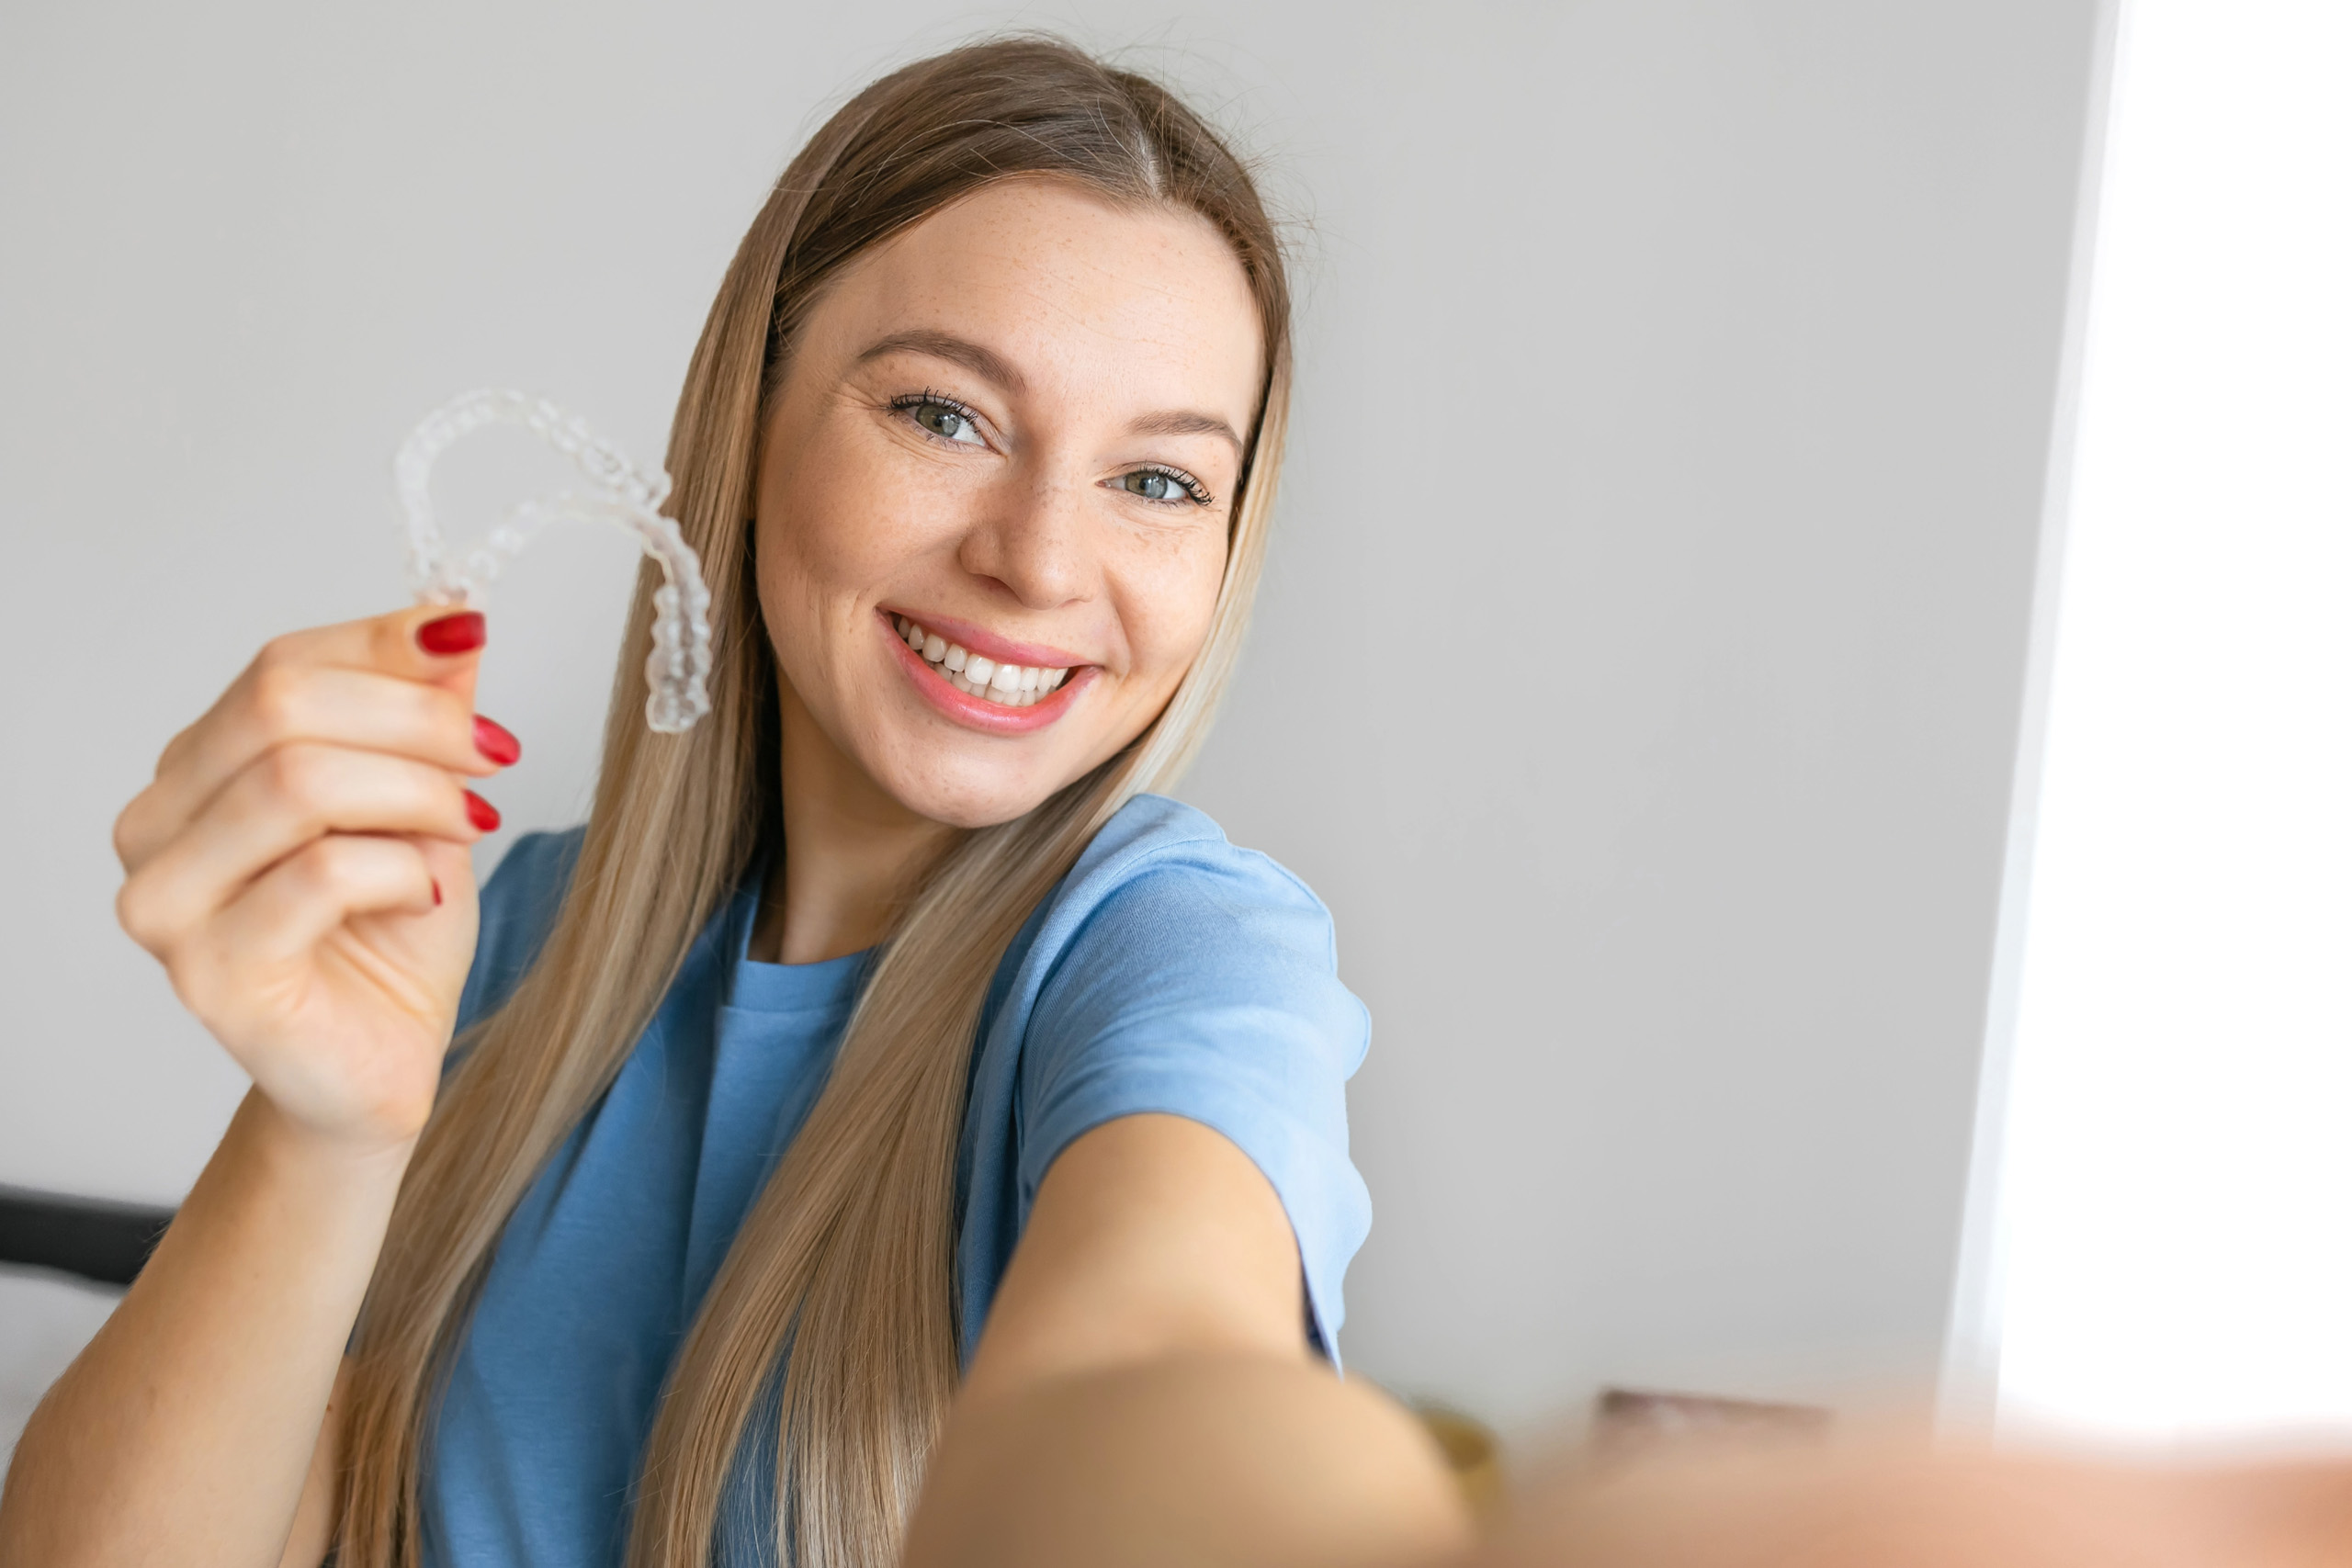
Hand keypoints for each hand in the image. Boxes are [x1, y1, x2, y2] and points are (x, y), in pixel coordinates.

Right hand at [113, 606, 514, 1153]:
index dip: (385, 644)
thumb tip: (454, 617)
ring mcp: (169, 901)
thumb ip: (425, 715)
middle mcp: (158, 824)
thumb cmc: (390, 936)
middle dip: (414, 719)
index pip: (280, 664)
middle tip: (496, 752)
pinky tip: (426, 898)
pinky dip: (401, 871)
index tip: (472, 642)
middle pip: (281, 707)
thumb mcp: (427, 803)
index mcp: (197, 767)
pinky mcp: (210, 971)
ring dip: (417, 794)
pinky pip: (319, 875)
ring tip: (473, 827)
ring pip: (297, 782)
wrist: (380, 1067)